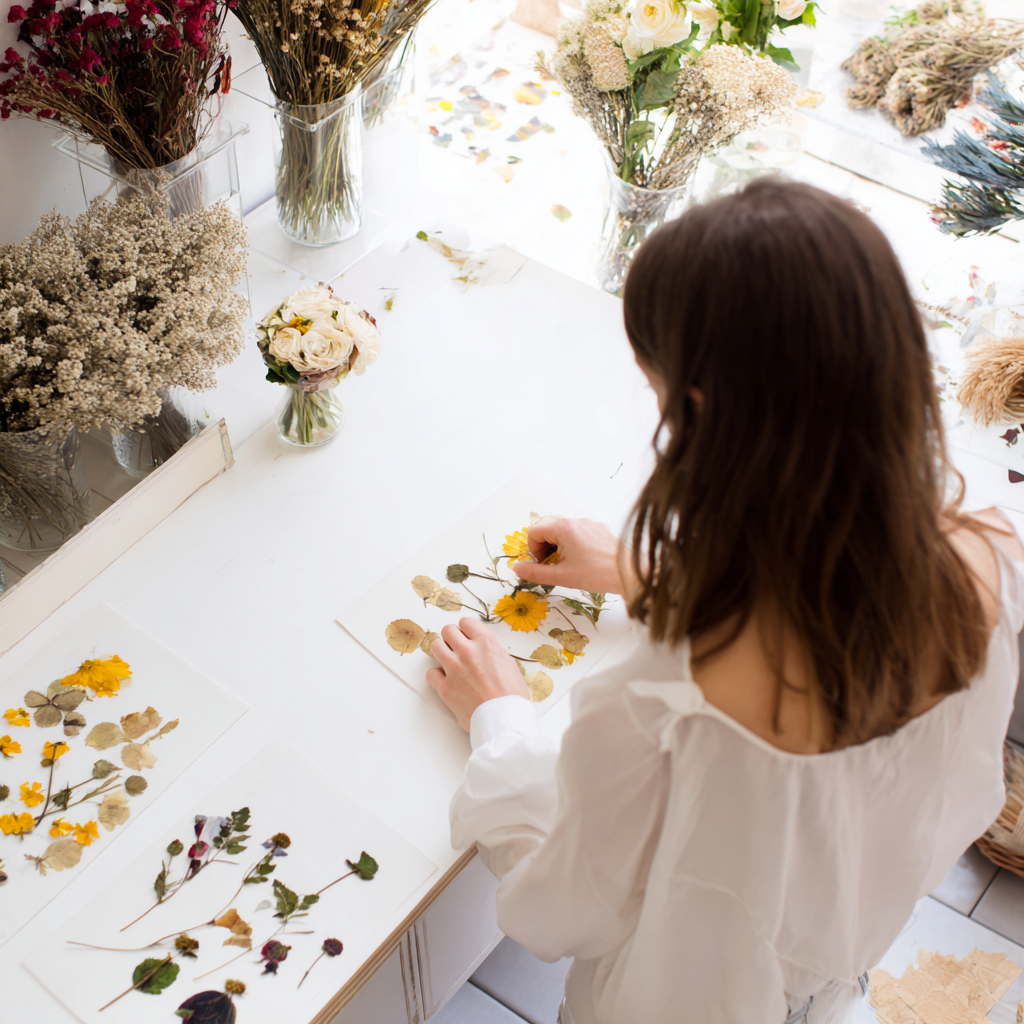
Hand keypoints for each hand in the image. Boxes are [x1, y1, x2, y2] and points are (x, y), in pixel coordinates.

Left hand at [426, 618, 529, 731]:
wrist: (504, 719)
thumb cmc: (512, 696)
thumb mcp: (510, 665)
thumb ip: (493, 653)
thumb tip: (485, 651)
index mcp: (486, 644)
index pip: (466, 622)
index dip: (466, 629)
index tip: (467, 636)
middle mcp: (468, 652)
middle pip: (448, 631)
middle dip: (452, 638)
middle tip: (457, 648)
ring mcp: (454, 669)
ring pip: (436, 646)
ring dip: (442, 652)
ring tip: (450, 662)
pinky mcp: (445, 688)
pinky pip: (431, 673)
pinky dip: (437, 676)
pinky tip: (446, 681)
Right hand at [512, 517, 632, 595]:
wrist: (628, 572)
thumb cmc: (596, 573)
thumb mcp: (561, 576)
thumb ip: (534, 572)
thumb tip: (517, 569)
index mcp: (563, 527)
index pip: (534, 533)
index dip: (533, 551)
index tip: (543, 565)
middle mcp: (575, 520)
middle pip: (548, 531)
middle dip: (546, 549)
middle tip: (556, 567)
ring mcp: (589, 523)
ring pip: (564, 533)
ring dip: (560, 548)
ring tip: (571, 565)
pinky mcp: (600, 529)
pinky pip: (579, 534)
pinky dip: (575, 546)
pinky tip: (585, 561)